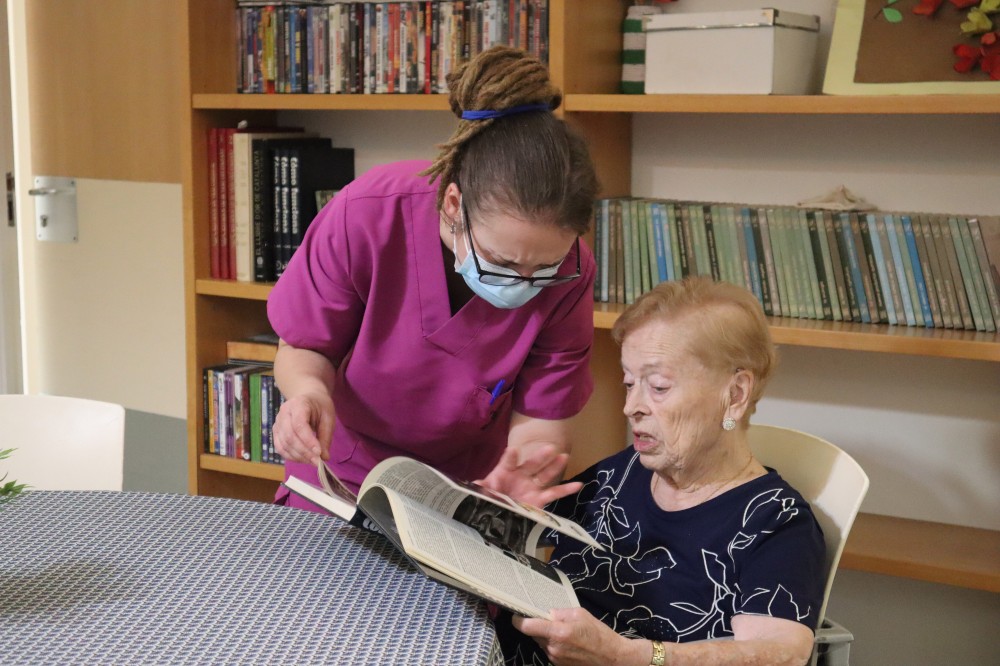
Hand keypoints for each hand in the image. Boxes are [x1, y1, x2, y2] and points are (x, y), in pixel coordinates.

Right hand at [272, 391, 334, 465]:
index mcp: (298, 404)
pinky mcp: (276, 433)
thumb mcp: (328, 417)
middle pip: (289, 436)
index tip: (319, 453)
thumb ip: (326, 437)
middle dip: (304, 452)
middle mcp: (283, 413)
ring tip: (313, 461)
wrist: (308, 398)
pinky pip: (280, 448)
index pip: (299, 425)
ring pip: (284, 445)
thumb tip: (324, 457)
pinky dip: (292, 457)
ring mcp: (277, 423)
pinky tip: (303, 459)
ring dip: (299, 457)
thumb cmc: (320, 406)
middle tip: (318, 461)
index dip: (308, 441)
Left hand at [479, 443, 582, 507]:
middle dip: (540, 456)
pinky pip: (554, 493)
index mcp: (504, 472)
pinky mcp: (540, 498)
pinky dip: (566, 489)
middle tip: (549, 448)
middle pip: (531, 464)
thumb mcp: (482, 495)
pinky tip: (578, 484)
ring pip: (545, 474)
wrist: (496, 513)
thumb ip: (479, 489)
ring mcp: (531, 486)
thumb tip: (474, 486)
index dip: (509, 457)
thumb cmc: (490, 499)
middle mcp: (520, 476)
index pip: (507, 462)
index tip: (512, 451)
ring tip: (564, 456)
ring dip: (554, 466)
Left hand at [513, 607, 643, 665]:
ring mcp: (555, 658)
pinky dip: (554, 645)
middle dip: (538, 626)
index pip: (528, 627)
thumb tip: (547, 613)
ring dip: (547, 636)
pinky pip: (550, 651)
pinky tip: (568, 643)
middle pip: (534, 634)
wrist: (612, 658)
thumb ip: (560, 612)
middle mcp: (553, 648)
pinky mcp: (559, 665)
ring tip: (565, 632)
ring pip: (542, 643)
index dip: (519, 620)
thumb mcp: (580, 614)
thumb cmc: (598, 634)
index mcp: (558, 632)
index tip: (516, 615)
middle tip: (550, 620)